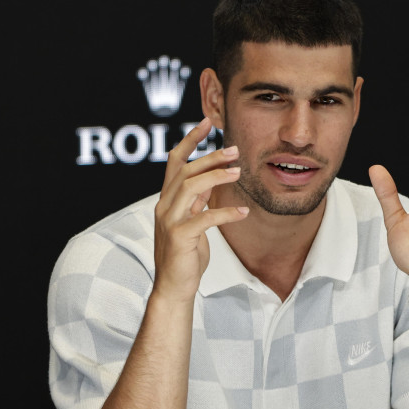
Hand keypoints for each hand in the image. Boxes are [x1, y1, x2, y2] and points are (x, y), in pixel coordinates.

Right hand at [152, 117, 248, 302]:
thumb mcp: (192, 221)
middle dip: (211, 157)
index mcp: (167, 199)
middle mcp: (164, 206)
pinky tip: (244, 212)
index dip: (190, 140)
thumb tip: (210, 181)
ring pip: (191, 187)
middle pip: (185, 170)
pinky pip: (204, 218)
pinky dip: (226, 213)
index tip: (206, 122)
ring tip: (239, 173)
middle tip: (236, 150)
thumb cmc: (186, 254)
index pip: (174, 161)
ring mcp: (170, 221)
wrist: (174, 286)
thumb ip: (197, 201)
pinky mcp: (180, 237)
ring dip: (216, 177)